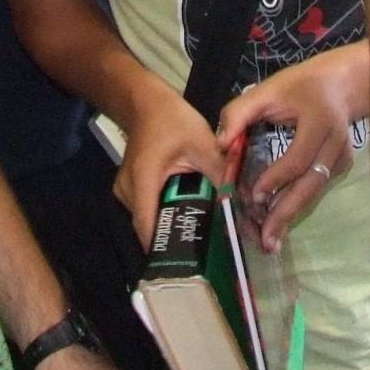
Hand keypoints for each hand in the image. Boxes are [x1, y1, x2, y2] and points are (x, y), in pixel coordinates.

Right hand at [112, 82, 231, 248]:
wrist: (145, 102)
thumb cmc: (172, 120)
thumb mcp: (202, 143)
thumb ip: (221, 173)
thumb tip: (242, 202)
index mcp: (143, 181)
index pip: (148, 228)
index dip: (165, 250)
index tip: (188, 266)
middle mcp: (128, 192)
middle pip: (150, 228)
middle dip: (175, 240)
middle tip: (205, 254)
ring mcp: (126, 192)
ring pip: (149, 220)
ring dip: (171, 226)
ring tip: (200, 237)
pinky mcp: (130, 190)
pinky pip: (148, 210)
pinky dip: (165, 214)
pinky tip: (187, 214)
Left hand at [218, 45, 367, 253]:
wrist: (339, 84)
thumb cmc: (298, 86)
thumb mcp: (267, 90)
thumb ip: (239, 113)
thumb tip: (221, 145)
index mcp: (319, 121)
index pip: (298, 158)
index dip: (276, 178)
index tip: (254, 195)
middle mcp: (336, 143)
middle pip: (311, 184)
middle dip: (287, 212)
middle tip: (266, 238)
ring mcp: (343, 157)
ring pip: (315, 191)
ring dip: (292, 214)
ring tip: (271, 240)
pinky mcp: (343, 166)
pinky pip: (317, 187)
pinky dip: (298, 203)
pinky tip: (280, 219)